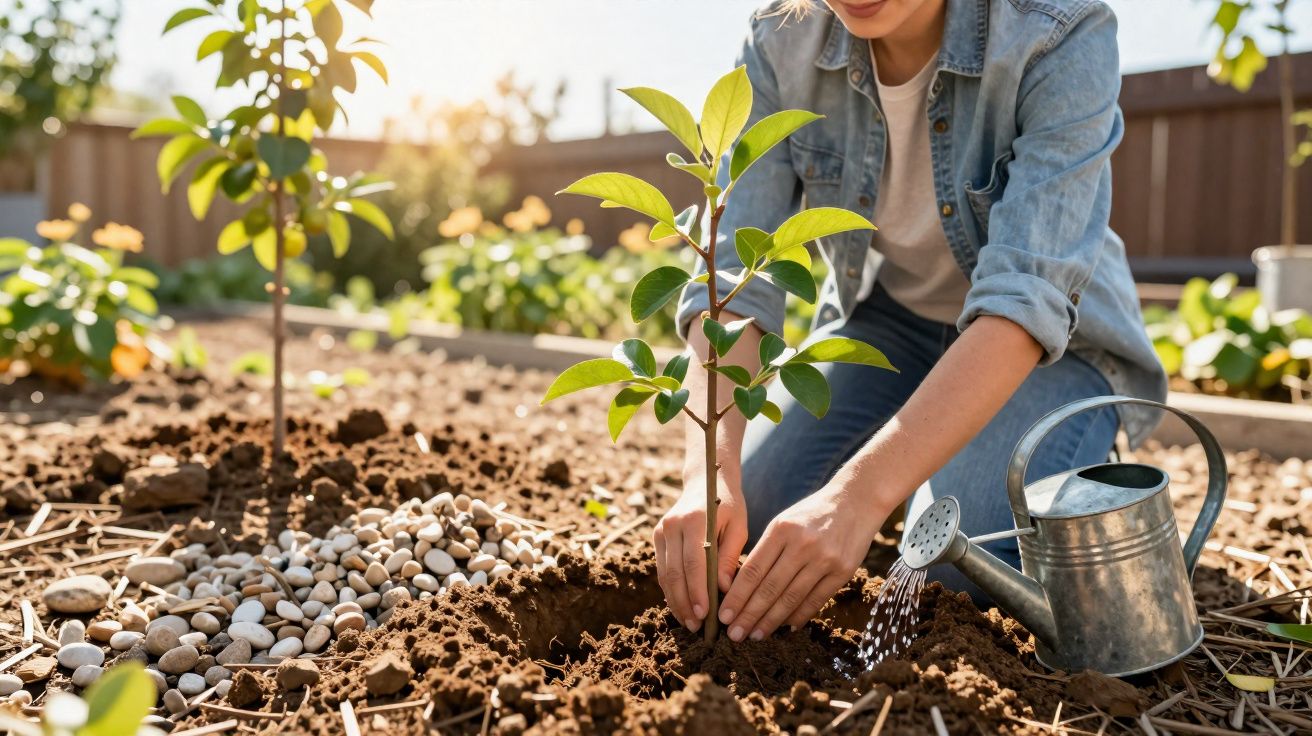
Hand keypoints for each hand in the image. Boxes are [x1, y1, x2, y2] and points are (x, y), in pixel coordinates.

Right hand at [653, 471, 747, 631]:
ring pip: (665, 574)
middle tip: (697, 626)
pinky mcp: (657, 537)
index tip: (705, 614)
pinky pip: (662, 569)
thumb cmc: (728, 506)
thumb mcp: (738, 527)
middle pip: (675, 573)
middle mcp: (672, 525)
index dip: (697, 591)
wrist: (704, 482)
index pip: (693, 563)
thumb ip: (731, 556)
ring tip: (689, 622)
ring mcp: (661, 531)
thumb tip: (725, 590)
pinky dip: (671, 590)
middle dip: (684, 602)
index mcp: (693, 520)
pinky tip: (681, 607)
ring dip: (676, 601)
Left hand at [718, 482, 886, 640]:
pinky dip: (799, 616)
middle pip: (769, 588)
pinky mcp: (843, 571)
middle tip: (734, 635)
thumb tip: (742, 589)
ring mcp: (824, 559)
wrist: (855, 502)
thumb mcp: (783, 523)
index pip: (753, 570)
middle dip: (749, 615)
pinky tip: (785, 627)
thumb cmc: (811, 515)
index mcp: (781, 530)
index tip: (723, 616)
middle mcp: (802, 545)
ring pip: (791, 598)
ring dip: (771, 621)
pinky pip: (816, 600)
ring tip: (755, 636)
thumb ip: (766, 551)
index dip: (736, 597)